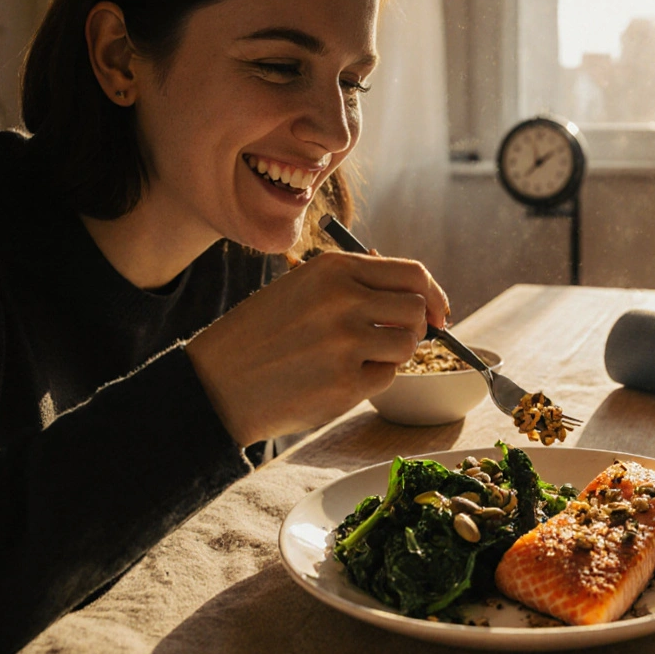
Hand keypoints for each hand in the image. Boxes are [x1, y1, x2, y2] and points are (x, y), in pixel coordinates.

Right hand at [186, 251, 449, 446]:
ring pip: (407, 345)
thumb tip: (419, 296)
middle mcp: (343, 300)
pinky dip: (371, 379)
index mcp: (334, 269)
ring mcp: (346, 343)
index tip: (438, 313)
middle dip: (412, 326)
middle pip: (417, 310)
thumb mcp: (303, 288)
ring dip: (391, 354)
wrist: (216, 383)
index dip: (434, 295)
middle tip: (388, 338)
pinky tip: (335, 377)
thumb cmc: (262, 334)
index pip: (413, 274)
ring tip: (354, 357)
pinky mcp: (346, 384)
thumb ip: (356, 285)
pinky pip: (386, 377)